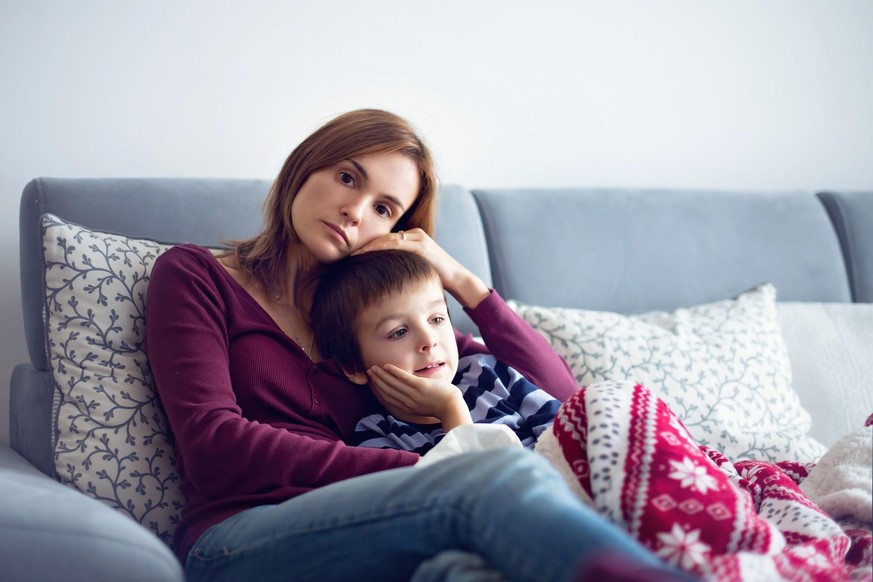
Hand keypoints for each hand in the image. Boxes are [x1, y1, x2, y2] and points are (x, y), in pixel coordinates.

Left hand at [354, 228, 489, 309]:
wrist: (458, 280)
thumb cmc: (437, 279)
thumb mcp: (417, 270)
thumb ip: (403, 267)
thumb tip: (386, 277)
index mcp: (414, 238)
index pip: (387, 239)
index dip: (370, 246)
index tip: (355, 254)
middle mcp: (415, 235)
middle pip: (385, 237)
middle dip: (367, 245)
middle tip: (350, 253)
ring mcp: (419, 239)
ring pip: (388, 240)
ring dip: (370, 247)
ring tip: (355, 255)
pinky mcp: (422, 246)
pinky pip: (396, 245)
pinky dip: (381, 249)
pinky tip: (369, 256)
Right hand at [368, 364, 471, 429]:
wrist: (452, 407)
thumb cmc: (439, 405)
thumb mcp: (422, 406)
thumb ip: (412, 401)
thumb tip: (406, 394)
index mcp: (407, 408)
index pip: (388, 398)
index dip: (378, 389)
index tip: (372, 382)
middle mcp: (407, 402)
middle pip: (387, 390)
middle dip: (377, 381)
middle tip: (369, 372)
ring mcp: (413, 394)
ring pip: (392, 383)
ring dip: (381, 375)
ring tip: (373, 368)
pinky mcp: (420, 387)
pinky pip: (404, 378)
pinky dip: (394, 372)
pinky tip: (387, 366)